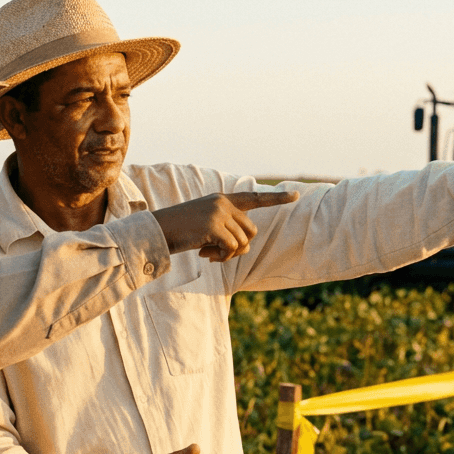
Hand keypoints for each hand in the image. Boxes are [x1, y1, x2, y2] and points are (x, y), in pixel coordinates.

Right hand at [151, 191, 299, 261]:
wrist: (157, 231)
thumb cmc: (180, 231)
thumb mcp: (206, 226)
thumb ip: (227, 229)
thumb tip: (245, 246)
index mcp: (222, 199)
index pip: (254, 198)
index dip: (276, 198)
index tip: (296, 195)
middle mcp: (223, 203)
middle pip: (251, 231)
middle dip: (239, 246)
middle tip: (217, 253)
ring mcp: (219, 213)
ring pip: (243, 242)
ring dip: (228, 255)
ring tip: (208, 253)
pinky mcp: (214, 226)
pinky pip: (232, 249)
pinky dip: (222, 258)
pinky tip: (206, 256)